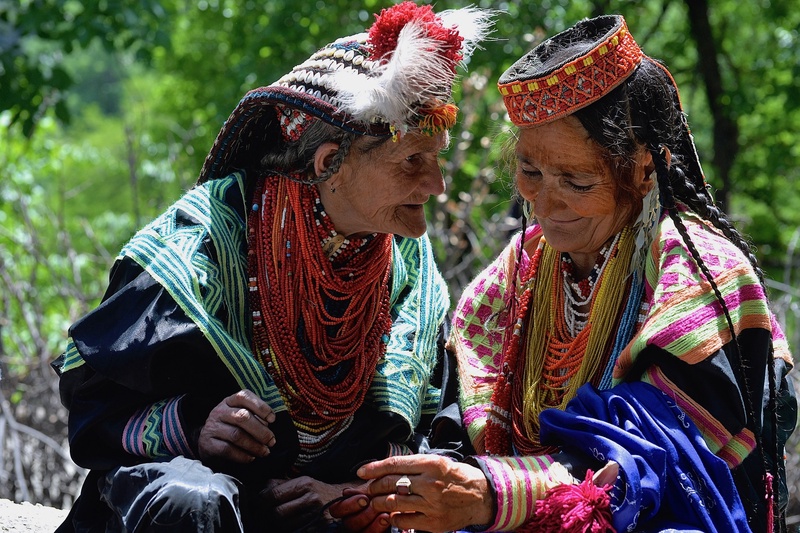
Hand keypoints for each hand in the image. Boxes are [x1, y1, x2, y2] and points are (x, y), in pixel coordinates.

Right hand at [198, 389, 275, 462]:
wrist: (207, 441)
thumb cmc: (231, 426)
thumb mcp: (241, 416)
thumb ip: (255, 417)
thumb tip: (268, 425)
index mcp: (230, 401)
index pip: (244, 397)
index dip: (261, 407)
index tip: (272, 419)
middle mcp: (219, 411)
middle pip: (242, 417)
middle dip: (261, 431)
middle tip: (271, 441)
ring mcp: (212, 427)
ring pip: (236, 435)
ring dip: (254, 446)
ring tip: (264, 451)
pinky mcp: (207, 444)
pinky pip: (227, 449)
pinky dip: (242, 455)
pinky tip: (251, 458)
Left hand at [260, 476, 363, 530]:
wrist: (347, 501)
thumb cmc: (319, 492)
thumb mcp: (303, 482)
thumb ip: (281, 484)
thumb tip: (261, 489)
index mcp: (304, 483)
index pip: (273, 494)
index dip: (262, 501)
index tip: (259, 504)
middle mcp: (311, 497)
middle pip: (278, 512)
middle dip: (269, 516)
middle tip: (268, 515)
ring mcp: (317, 514)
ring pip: (286, 525)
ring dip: (280, 525)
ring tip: (282, 520)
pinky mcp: (320, 526)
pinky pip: (297, 531)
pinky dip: (292, 530)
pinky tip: (293, 525)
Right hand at [329, 487, 391, 532]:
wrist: (397, 496)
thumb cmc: (383, 490)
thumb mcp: (373, 487)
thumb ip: (360, 491)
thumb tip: (346, 492)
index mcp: (346, 507)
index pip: (337, 509)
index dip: (349, 505)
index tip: (364, 499)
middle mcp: (352, 520)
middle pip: (349, 523)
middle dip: (364, 515)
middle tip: (375, 507)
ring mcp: (363, 528)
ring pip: (361, 532)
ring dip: (373, 524)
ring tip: (384, 515)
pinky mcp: (373, 532)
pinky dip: (379, 528)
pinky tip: (388, 519)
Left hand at [355, 454, 492, 532]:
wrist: (481, 497)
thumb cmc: (455, 476)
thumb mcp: (437, 462)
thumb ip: (413, 465)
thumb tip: (384, 469)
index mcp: (431, 464)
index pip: (395, 464)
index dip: (374, 468)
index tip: (362, 472)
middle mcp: (430, 483)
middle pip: (391, 484)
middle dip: (374, 486)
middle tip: (368, 488)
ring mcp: (432, 505)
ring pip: (393, 503)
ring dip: (379, 502)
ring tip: (376, 501)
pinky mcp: (433, 523)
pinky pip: (403, 521)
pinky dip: (393, 517)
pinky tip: (392, 514)